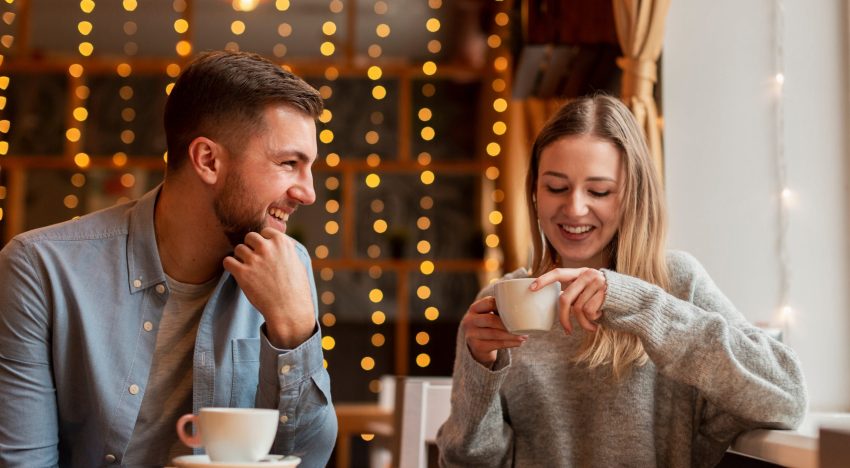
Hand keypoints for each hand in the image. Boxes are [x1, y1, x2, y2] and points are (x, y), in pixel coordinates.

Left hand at [223, 227, 315, 348]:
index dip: (264, 241)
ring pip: (238, 248)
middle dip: (251, 247)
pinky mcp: (242, 273)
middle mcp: (267, 248)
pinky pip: (228, 261)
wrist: (289, 310)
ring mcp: (254, 260)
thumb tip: (277, 243)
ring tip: (248, 269)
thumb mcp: (297, 263)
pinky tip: (237, 273)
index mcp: (282, 243)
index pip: (265, 231)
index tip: (265, 251)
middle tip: (254, 259)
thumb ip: (286, 250)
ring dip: (241, 257)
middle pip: (250, 237)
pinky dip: (231, 266)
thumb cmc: (297, 289)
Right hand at [460, 296, 526, 366]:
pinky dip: (510, 343)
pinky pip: (496, 344)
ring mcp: (471, 334)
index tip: (517, 310)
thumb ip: (499, 309)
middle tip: (523, 326)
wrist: (477, 346)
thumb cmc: (488, 326)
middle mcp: (469, 320)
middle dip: (508, 323)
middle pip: (491, 319)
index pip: (488, 302)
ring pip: (494, 333)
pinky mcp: (477, 347)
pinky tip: (519, 342)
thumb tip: (523, 305)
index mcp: (474, 308)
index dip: (503, 305)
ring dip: (511, 335)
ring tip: (524, 335)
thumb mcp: (488, 315)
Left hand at [533, 268, 605, 333]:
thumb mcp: (590, 291)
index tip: (531, 288)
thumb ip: (576, 293)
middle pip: (565, 298)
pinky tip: (600, 318)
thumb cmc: (607, 298)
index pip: (558, 273)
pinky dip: (593, 320)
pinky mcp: (604, 292)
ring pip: (578, 309)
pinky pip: (589, 312)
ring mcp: (596, 282)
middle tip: (566, 330)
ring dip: (583, 323)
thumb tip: (557, 304)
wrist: (635, 299)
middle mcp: (587, 274)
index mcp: (580, 272)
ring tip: (591, 326)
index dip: (544, 280)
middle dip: (563, 318)